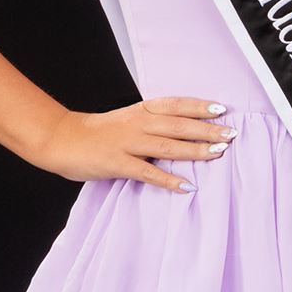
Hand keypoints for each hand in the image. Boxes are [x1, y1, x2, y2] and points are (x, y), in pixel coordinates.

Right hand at [33, 98, 232, 193]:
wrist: (60, 139)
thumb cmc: (97, 132)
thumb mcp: (126, 120)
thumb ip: (152, 124)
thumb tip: (183, 130)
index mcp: (140, 111)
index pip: (175, 105)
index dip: (198, 106)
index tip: (221, 108)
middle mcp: (137, 124)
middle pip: (178, 125)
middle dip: (206, 130)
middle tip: (231, 134)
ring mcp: (127, 144)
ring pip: (168, 147)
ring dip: (195, 151)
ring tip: (219, 154)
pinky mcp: (118, 164)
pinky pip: (147, 173)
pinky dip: (168, 180)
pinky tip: (187, 187)